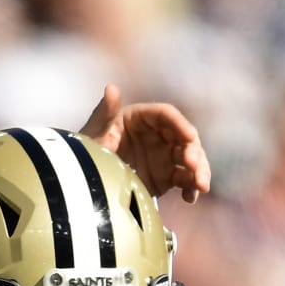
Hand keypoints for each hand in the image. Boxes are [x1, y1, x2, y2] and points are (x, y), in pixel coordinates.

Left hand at [81, 83, 211, 202]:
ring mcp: (163, 156)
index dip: (180, 124)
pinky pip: (184, 180)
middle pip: (184, 138)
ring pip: (190, 159)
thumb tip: (111, 87)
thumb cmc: (86, 152)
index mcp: (141, 118)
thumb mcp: (93, 134)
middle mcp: (157, 134)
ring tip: (201, 186)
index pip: (167, 115)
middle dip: (193, 151)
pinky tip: (190, 198)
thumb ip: (105, 113)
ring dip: (198, 171)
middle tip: (192, 165)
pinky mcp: (166, 176)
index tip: (189, 136)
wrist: (84, 183)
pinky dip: (190, 188)